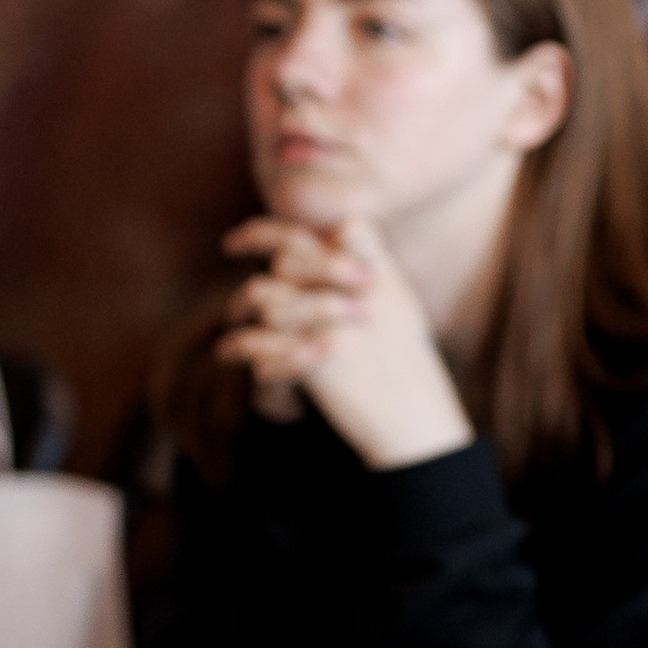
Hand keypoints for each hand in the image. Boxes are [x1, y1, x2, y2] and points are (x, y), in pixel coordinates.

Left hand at [217, 212, 472, 469]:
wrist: (416, 418)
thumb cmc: (408, 365)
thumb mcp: (400, 301)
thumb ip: (373, 261)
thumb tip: (343, 231)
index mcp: (375, 271)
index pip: (325, 231)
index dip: (276, 229)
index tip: (244, 238)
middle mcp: (353, 290)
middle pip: (287, 257)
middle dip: (253, 255)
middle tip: (233, 256)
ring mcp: (334, 322)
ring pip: (264, 294)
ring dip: (240, 306)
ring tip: (235, 320)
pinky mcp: (317, 358)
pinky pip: (258, 343)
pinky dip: (239, 347)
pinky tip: (230, 354)